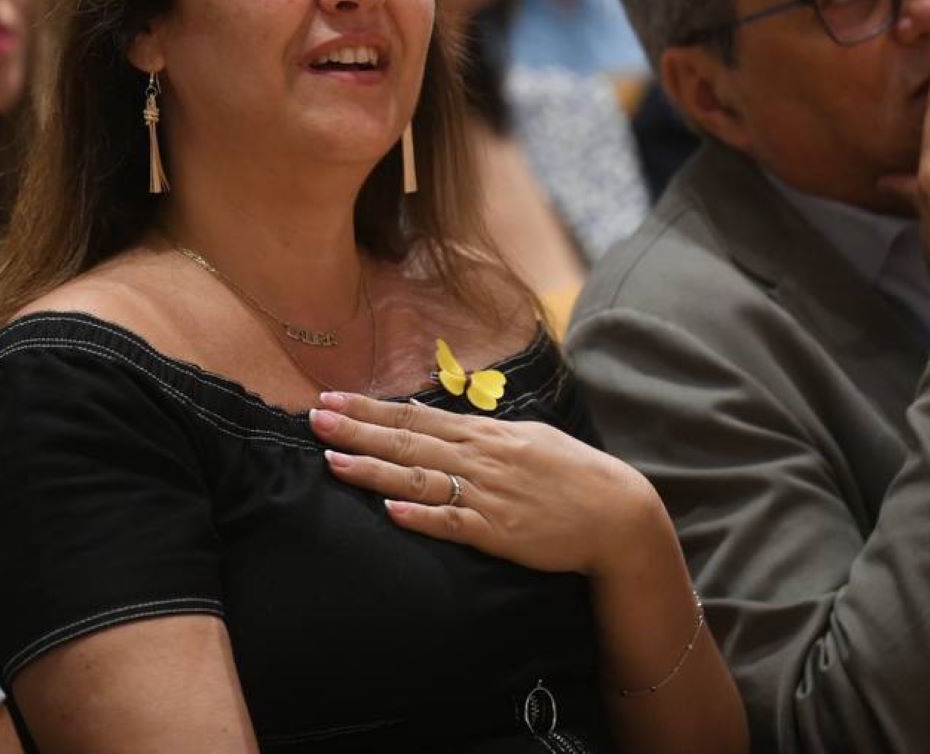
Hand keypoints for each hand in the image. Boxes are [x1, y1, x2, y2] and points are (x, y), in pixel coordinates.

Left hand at [308, 390, 664, 577]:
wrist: (615, 511)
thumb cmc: (568, 473)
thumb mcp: (523, 437)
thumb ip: (478, 431)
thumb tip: (433, 417)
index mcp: (484, 433)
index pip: (415, 416)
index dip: (369, 409)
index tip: (331, 399)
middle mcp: (481, 458)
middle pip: (408, 442)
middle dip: (357, 430)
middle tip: (314, 418)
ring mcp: (488, 494)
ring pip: (421, 479)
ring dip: (375, 471)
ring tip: (334, 461)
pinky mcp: (499, 530)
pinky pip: (454, 523)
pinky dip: (422, 516)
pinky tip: (391, 511)